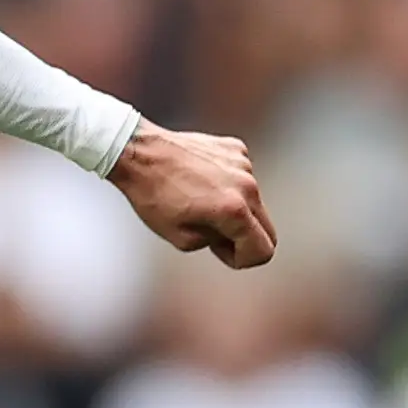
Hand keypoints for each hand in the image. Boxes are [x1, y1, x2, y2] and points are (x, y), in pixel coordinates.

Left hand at [111, 123, 275, 269]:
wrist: (140, 153)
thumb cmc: (153, 196)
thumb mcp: (181, 238)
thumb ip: (214, 244)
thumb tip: (228, 238)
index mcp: (235, 210)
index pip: (263, 250)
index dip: (242, 259)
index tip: (222, 252)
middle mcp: (246, 185)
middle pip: (267, 227)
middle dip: (245, 238)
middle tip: (214, 234)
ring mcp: (243, 164)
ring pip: (253, 201)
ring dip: (235, 208)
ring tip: (200, 202)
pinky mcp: (235, 149)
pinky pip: (242, 177)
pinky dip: (227, 185)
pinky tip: (201, 181)